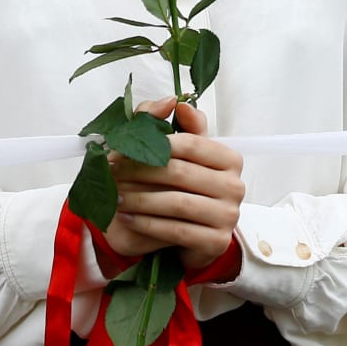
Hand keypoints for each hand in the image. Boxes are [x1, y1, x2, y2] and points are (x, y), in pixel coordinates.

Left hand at [104, 99, 244, 271]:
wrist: (193, 238)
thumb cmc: (184, 190)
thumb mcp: (179, 156)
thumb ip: (176, 126)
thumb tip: (176, 102)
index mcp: (229, 159)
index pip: (190, 144)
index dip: (154, 144)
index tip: (121, 149)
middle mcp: (235, 186)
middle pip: (180, 172)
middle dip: (139, 172)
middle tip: (111, 173)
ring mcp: (228, 216)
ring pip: (176, 203)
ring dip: (139, 199)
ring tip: (115, 197)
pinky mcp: (216, 242)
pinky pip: (175, 230)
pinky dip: (146, 223)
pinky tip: (127, 218)